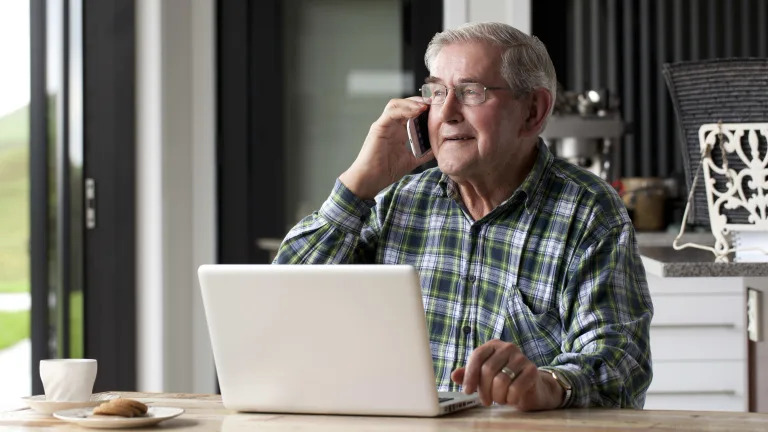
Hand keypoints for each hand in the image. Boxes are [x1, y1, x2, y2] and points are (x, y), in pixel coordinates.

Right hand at [338, 98, 434, 199]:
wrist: (370, 180)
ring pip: (396, 104)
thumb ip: (423, 154)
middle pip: (404, 104)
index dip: (423, 108)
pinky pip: (391, 113)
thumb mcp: (411, 161)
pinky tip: (416, 111)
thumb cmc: (386, 171)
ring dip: (411, 103)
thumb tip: (438, 149)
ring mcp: (384, 125)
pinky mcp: (378, 127)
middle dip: (419, 101)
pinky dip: (404, 109)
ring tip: (425, 106)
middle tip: (434, 103)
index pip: (410, 112)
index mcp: (398, 131)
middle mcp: (391, 125)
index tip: (438, 109)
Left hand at [450, 339, 564, 410]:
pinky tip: (510, 399)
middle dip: (484, 390)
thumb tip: (454, 375)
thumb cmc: (504, 381)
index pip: (477, 356)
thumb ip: (469, 375)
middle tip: (485, 401)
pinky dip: (510, 398)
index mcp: (493, 345)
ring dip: (497, 396)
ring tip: (499, 399)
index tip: (467, 391)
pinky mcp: (532, 370)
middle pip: (488, 369)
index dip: (470, 375)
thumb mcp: (484, 377)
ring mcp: (521, 357)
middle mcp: (507, 347)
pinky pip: (515, 388)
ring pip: (501, 380)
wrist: (531, 389)